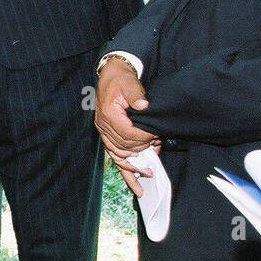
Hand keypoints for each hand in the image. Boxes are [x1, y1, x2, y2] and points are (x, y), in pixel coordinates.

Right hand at [94, 59, 160, 188]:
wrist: (111, 77)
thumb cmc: (121, 80)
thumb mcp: (129, 83)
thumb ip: (136, 94)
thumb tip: (143, 105)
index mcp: (108, 115)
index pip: (127, 134)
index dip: (142, 138)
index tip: (155, 137)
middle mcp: (104, 126)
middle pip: (123, 147)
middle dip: (141, 151)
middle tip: (156, 151)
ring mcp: (104, 132)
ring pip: (118, 155)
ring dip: (133, 165)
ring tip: (147, 174)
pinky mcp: (107, 136)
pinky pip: (114, 156)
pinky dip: (124, 170)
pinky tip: (134, 183)